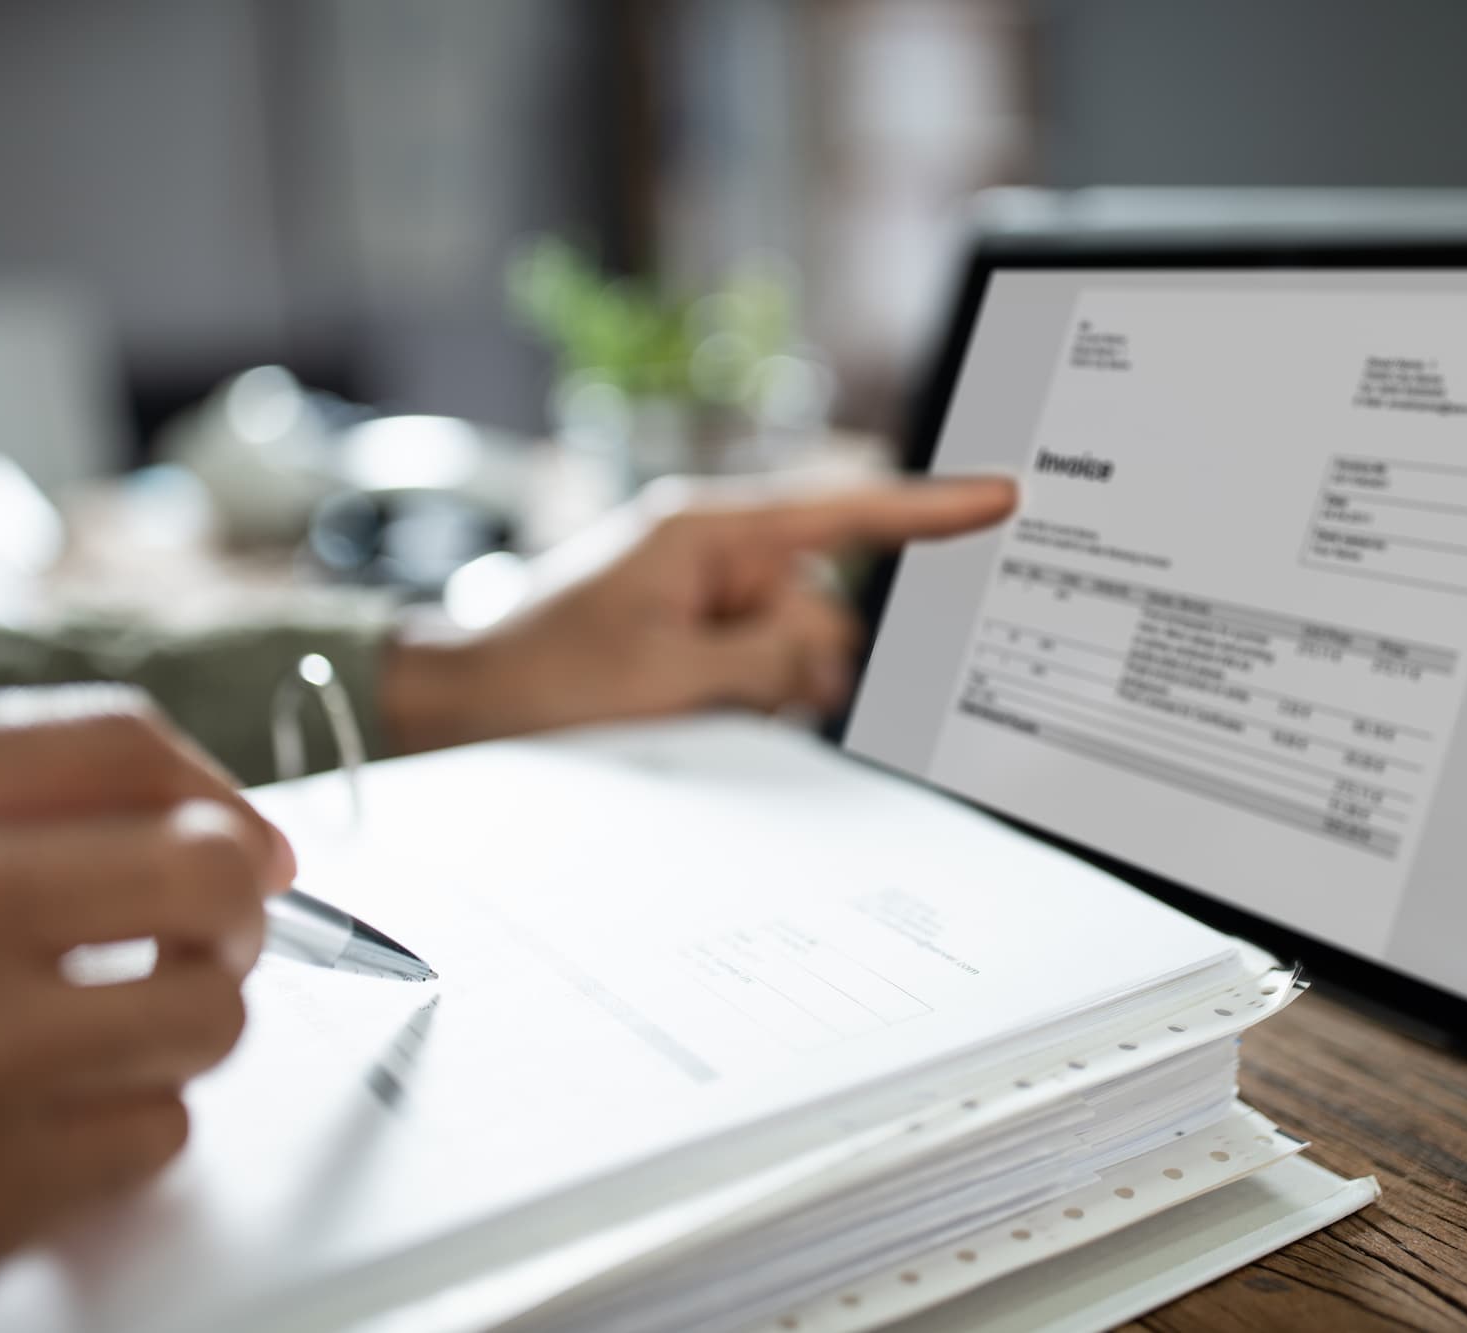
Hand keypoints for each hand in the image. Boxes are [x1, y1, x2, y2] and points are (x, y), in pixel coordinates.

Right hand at [0, 688, 293, 1331]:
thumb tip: (244, 847)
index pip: (114, 747)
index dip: (214, 793)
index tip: (249, 843)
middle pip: (202, 874)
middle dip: (231, 912)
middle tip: (203, 942)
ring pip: (205, 1018)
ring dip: (174, 1031)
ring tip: (91, 1043)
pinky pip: (153, 1139)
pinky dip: (118, 1135)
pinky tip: (35, 1130)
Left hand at [382, 474, 1016, 748]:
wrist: (464, 702)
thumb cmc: (544, 674)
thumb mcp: (666, 676)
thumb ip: (765, 661)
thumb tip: (823, 654)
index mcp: (711, 531)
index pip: (844, 513)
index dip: (930, 510)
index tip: (1001, 494)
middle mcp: (721, 555)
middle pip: (824, 609)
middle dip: (795, 661)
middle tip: (721, 692)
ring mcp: (713, 599)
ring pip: (800, 652)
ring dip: (766, 690)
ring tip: (681, 701)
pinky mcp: (704, 638)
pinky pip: (768, 673)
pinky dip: (749, 700)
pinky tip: (688, 709)